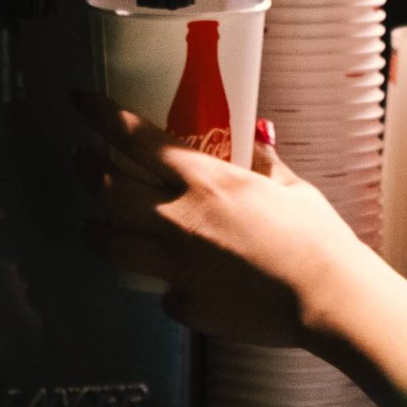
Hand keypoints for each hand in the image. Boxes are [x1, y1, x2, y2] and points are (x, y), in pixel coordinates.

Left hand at [72, 88, 363, 346]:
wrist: (326, 298)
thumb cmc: (316, 237)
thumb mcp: (290, 185)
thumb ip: (264, 160)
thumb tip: (257, 136)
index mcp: (205, 181)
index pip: (136, 139)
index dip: (100, 116)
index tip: (80, 101)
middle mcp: (179, 220)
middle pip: (110, 191)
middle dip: (87, 169)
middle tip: (80, 158)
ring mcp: (177, 267)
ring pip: (113, 246)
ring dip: (96, 230)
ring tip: (89, 224)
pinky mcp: (185, 305)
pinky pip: (162, 290)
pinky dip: (163, 281)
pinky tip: (168, 279)